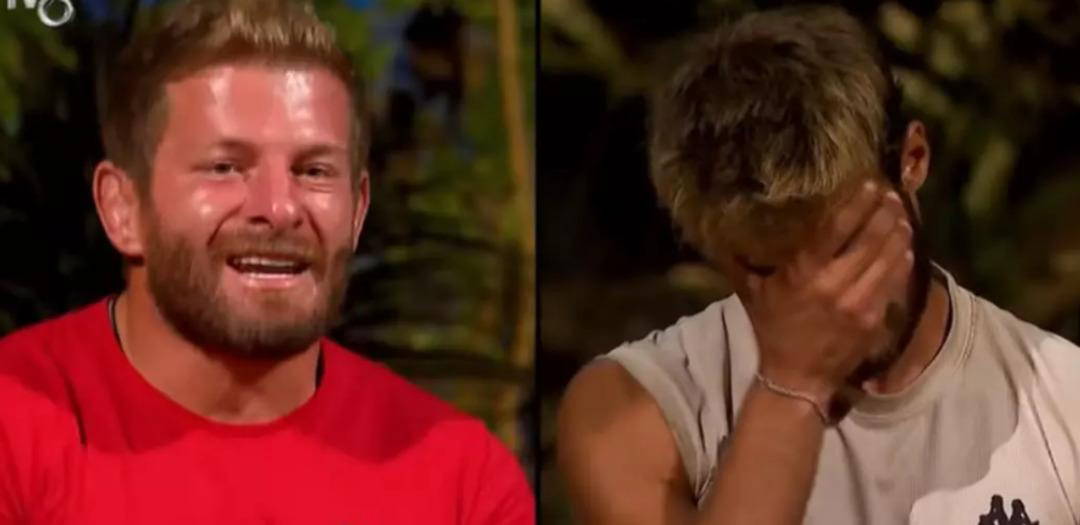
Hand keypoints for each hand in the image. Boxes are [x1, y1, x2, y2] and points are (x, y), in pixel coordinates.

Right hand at [721, 181, 913, 405]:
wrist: (796, 376)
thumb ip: (740, 262)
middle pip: (870, 238)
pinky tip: (906, 247)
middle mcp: (834, 284)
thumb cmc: (772, 328)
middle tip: (894, 194)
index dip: (856, 203)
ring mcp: (859, 302)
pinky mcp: (874, 318)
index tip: (870, 183)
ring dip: (899, 233)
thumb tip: (717, 233)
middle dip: (885, 212)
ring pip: (889, 258)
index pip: (837, 228)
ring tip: (904, 215)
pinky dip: (902, 261)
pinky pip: (894, 282)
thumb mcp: (751, 293)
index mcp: (803, 273)